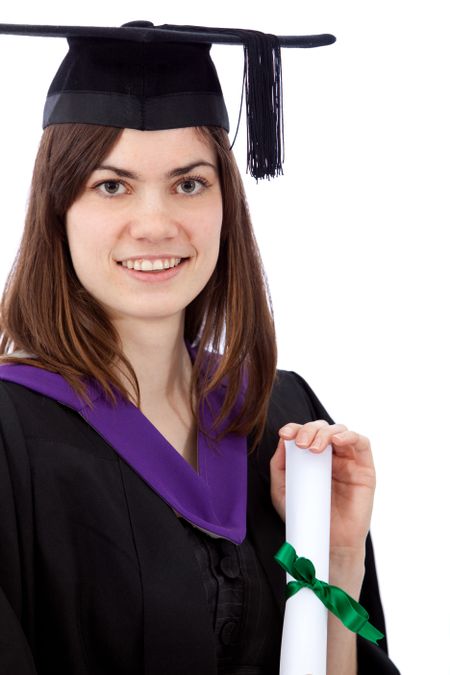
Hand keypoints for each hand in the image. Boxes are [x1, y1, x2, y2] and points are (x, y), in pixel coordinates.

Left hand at [270, 421, 375, 557]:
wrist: (328, 543)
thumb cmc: (306, 518)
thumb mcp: (283, 492)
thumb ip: (280, 467)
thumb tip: (283, 442)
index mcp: (311, 459)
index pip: (304, 433)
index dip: (295, 428)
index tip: (285, 434)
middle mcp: (330, 456)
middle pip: (322, 428)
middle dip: (309, 430)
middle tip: (301, 444)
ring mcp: (348, 461)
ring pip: (340, 431)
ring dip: (326, 433)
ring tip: (315, 448)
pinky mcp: (365, 469)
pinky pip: (362, 442)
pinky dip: (349, 436)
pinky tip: (337, 441)